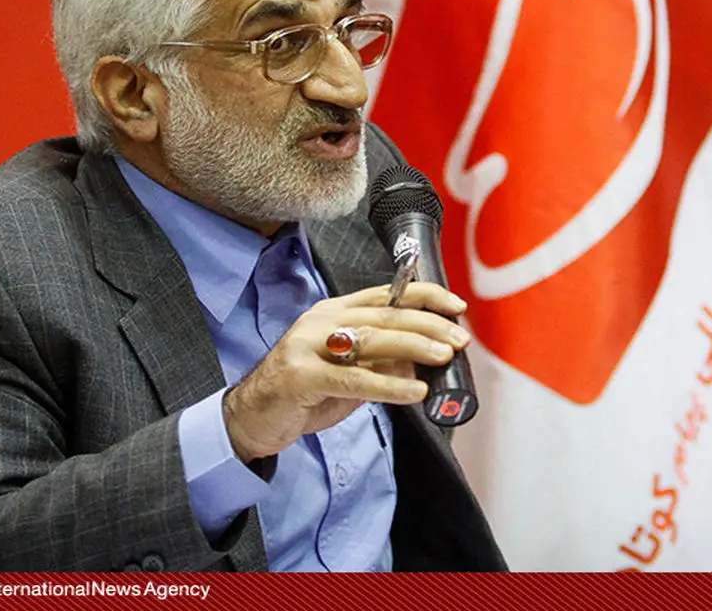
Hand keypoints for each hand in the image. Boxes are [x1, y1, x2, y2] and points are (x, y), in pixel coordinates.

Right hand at [222, 282, 469, 461]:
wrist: (252, 417)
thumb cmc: (304, 391)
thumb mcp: (349, 371)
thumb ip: (382, 361)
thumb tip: (425, 358)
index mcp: (334, 311)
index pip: (386, 293)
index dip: (424, 295)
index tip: (456, 306)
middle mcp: (321, 321)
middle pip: (383, 314)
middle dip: (427, 324)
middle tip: (458, 338)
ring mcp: (307, 345)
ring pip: (369, 339)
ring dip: (412, 346)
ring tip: (443, 356)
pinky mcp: (300, 375)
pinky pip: (352, 378)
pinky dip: (387, 384)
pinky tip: (413, 391)